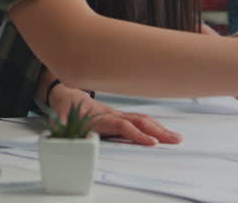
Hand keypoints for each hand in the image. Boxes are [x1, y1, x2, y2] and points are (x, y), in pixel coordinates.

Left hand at [47, 84, 182, 146]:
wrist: (66, 94)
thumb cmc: (65, 106)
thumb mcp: (59, 115)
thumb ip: (61, 122)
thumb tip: (60, 129)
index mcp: (101, 116)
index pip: (124, 125)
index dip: (138, 134)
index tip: (152, 142)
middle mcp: (114, 114)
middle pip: (140, 121)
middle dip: (159, 131)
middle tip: (176, 140)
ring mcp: (119, 114)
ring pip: (144, 120)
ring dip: (161, 128)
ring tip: (177, 138)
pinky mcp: (120, 116)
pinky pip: (141, 121)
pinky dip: (155, 126)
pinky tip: (165, 133)